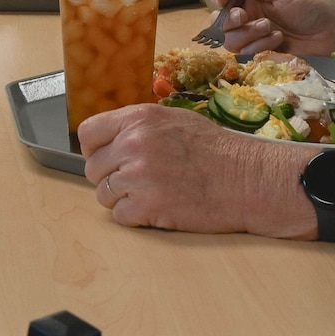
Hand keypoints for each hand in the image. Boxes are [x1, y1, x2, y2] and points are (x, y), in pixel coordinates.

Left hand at [80, 103, 286, 233]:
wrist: (246, 179)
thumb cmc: (215, 150)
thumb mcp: (174, 120)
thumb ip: (138, 127)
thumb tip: (110, 139)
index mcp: (138, 118)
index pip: (88, 133)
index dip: (94, 150)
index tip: (106, 159)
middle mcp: (133, 144)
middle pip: (93, 168)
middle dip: (110, 178)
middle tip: (137, 182)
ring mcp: (139, 176)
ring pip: (103, 194)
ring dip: (123, 199)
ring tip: (151, 195)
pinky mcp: (148, 206)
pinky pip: (120, 216)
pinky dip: (135, 217)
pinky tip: (157, 209)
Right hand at [209, 0, 334, 56]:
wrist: (328, 32)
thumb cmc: (307, 6)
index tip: (223, 0)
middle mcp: (247, 14)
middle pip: (220, 21)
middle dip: (231, 21)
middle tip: (245, 17)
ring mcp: (252, 34)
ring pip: (230, 40)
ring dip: (248, 35)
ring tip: (270, 29)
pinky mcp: (260, 50)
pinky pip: (247, 52)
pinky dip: (261, 46)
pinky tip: (278, 39)